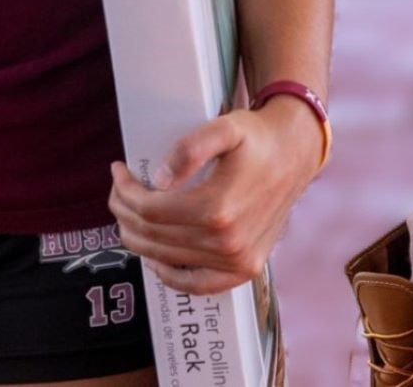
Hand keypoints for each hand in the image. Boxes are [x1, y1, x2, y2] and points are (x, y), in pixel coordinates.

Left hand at [109, 100, 321, 295]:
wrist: (294, 154)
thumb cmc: (257, 138)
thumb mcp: (225, 127)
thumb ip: (190, 148)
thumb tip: (159, 181)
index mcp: (218, 208)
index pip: (150, 210)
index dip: (126, 192)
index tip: (118, 172)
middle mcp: (227, 241)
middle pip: (153, 236)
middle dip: (125, 212)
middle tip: (118, 190)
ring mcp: (237, 260)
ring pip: (166, 258)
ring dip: (138, 237)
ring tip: (130, 214)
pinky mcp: (244, 269)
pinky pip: (197, 284)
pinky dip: (170, 276)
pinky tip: (155, 259)